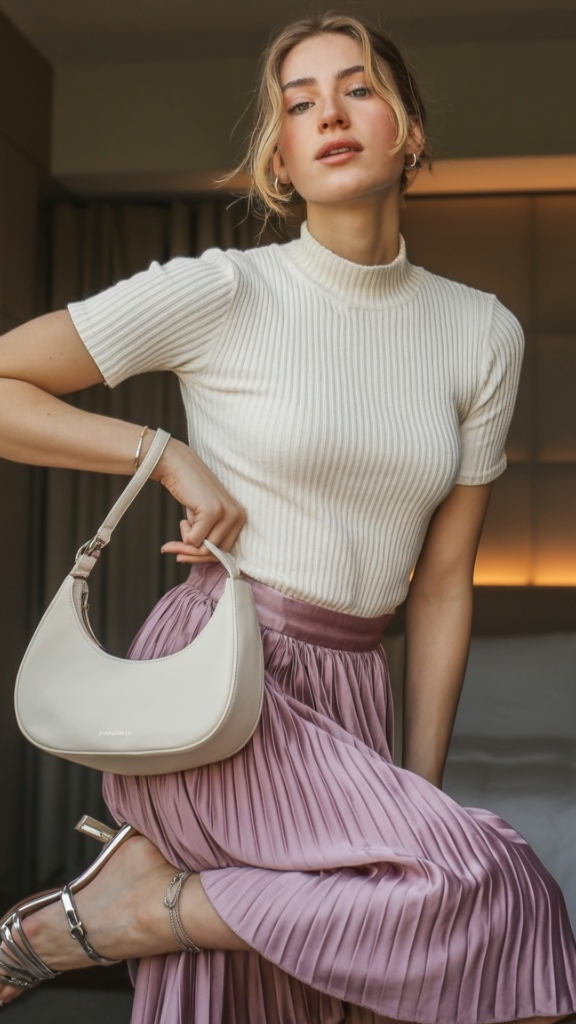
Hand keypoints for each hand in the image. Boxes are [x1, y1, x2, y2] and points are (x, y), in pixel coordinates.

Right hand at [153, 437, 245, 562]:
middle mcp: (238, 515)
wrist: (177, 466)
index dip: (203, 556)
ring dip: (186, 545)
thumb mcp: (204, 519)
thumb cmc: (190, 493)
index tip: (184, 556)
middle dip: (192, 555)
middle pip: (216, 554)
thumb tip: (201, 561)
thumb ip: (208, 538)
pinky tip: (183, 519)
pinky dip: (184, 534)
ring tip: (181, 527)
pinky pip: (195, 541)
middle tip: (173, 549)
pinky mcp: (213, 512)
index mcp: (240, 517)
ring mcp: (227, 513)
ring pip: (205, 549)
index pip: (225, 551)